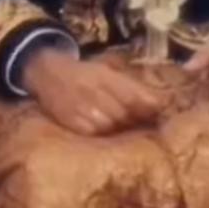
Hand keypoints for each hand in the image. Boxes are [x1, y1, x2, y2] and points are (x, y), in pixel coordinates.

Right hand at [22, 48, 163, 134]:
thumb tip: (160, 106)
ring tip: (124, 127)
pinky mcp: (71, 122)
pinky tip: (107, 131)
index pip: (133, 96)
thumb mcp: (108, 72)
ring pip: (111, 126)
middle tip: (142, 122)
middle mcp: (92, 91)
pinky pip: (95, 134)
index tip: (160, 113)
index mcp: (104, 76)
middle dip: (136, 120)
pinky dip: (105, 135)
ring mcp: (80, 108)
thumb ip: (133, 88)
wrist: (48, 74)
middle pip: (124, 114)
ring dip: (122, 129)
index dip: (149, 108)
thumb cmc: (84, 74)